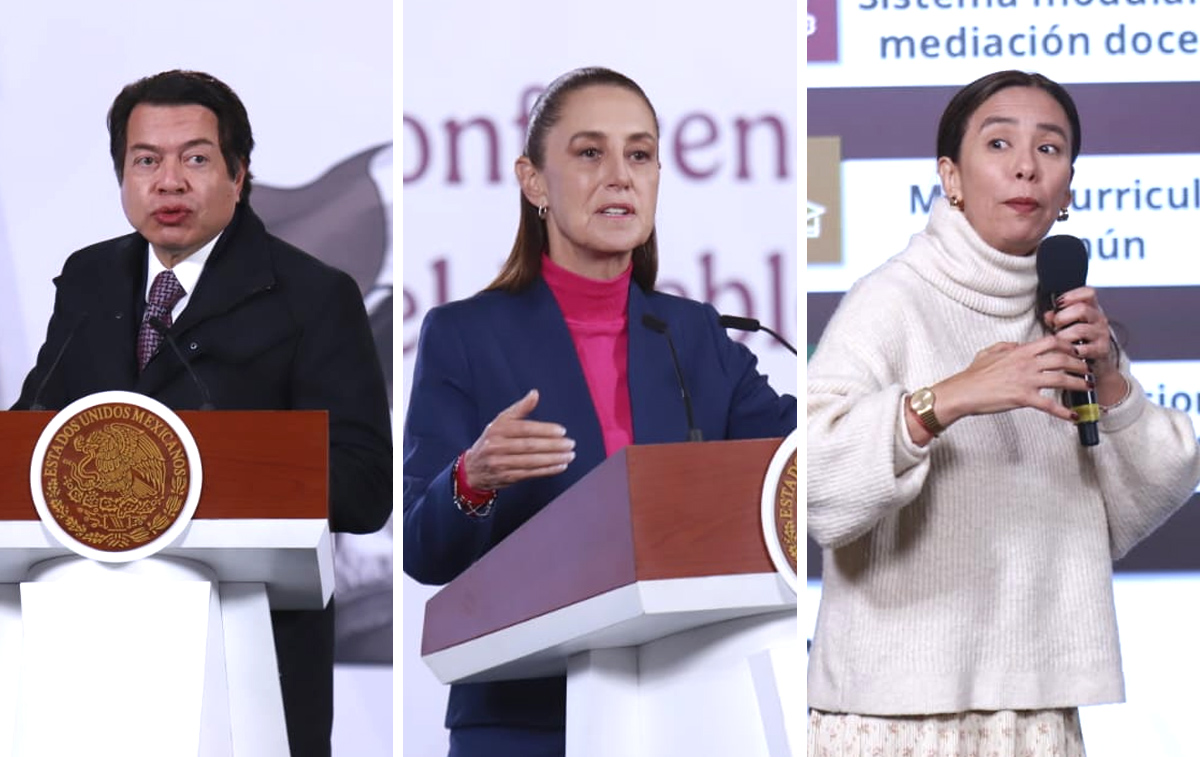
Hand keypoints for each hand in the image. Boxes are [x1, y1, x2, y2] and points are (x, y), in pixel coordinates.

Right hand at [462, 389, 575, 490]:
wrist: (473, 468)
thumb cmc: (491, 441)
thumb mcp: (501, 421)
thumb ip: (520, 409)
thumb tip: (535, 394)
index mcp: (498, 429)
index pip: (525, 429)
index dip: (545, 430)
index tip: (562, 431)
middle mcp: (497, 446)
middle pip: (530, 446)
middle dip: (553, 445)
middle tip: (570, 444)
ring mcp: (501, 463)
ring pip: (532, 461)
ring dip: (554, 459)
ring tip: (569, 455)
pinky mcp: (507, 477)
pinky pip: (531, 473)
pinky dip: (548, 470)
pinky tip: (560, 465)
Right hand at [933, 335, 1090, 425]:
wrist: (962, 392)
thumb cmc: (972, 375)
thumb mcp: (987, 353)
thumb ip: (1004, 346)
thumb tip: (1016, 344)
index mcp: (1019, 351)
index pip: (1052, 342)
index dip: (1068, 345)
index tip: (1075, 350)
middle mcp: (1026, 364)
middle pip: (1063, 359)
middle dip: (1080, 364)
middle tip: (1088, 369)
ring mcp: (1026, 380)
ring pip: (1061, 379)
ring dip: (1079, 383)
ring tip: (1088, 387)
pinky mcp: (1023, 398)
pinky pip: (1049, 405)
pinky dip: (1064, 412)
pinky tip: (1073, 416)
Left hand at [1042, 286, 1117, 376]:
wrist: (1093, 364)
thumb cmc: (1076, 342)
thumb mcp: (1065, 326)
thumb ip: (1056, 318)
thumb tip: (1048, 315)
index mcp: (1091, 309)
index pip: (1088, 292)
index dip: (1072, 295)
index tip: (1059, 304)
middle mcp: (1099, 319)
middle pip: (1082, 309)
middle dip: (1062, 318)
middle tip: (1056, 326)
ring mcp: (1102, 334)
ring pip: (1079, 329)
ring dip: (1064, 336)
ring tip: (1060, 341)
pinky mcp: (1102, 350)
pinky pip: (1083, 348)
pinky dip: (1071, 350)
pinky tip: (1067, 352)